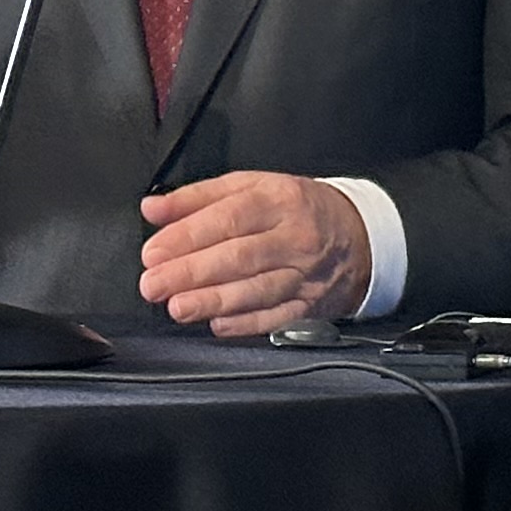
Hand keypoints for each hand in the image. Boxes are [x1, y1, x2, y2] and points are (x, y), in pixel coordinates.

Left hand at [139, 172, 371, 339]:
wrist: (356, 236)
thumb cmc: (295, 209)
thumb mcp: (250, 186)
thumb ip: (198, 197)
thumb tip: (154, 208)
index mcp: (277, 200)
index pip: (229, 217)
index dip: (188, 236)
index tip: (154, 252)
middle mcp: (293, 237)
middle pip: (239, 256)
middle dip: (191, 273)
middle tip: (154, 284)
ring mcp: (304, 274)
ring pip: (256, 290)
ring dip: (212, 301)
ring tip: (177, 307)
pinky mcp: (309, 305)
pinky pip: (275, 317)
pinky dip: (245, 324)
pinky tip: (217, 324)